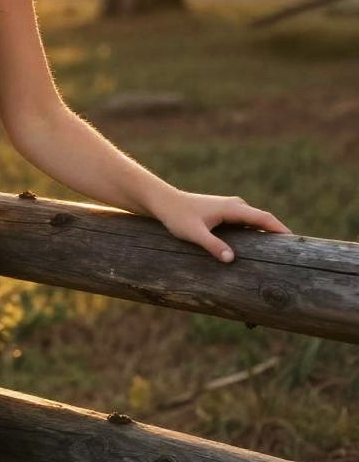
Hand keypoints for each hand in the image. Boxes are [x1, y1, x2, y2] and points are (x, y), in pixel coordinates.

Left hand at [154, 190, 292, 262]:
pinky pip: (246, 222)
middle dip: (278, 233)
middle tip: (294, 252)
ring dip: (266, 233)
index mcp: (232, 208)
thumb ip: (213, 245)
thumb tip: (231, 259)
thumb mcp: (194, 233)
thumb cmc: (177, 216)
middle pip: (263, 219)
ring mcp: (230, 207)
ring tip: (280, 252)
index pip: (264, 218)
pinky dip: (255, 232)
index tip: (297, 242)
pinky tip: (257, 246)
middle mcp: (235, 205)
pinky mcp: (224, 212)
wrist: (163, 202)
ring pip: (254, 221)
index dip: (281, 229)